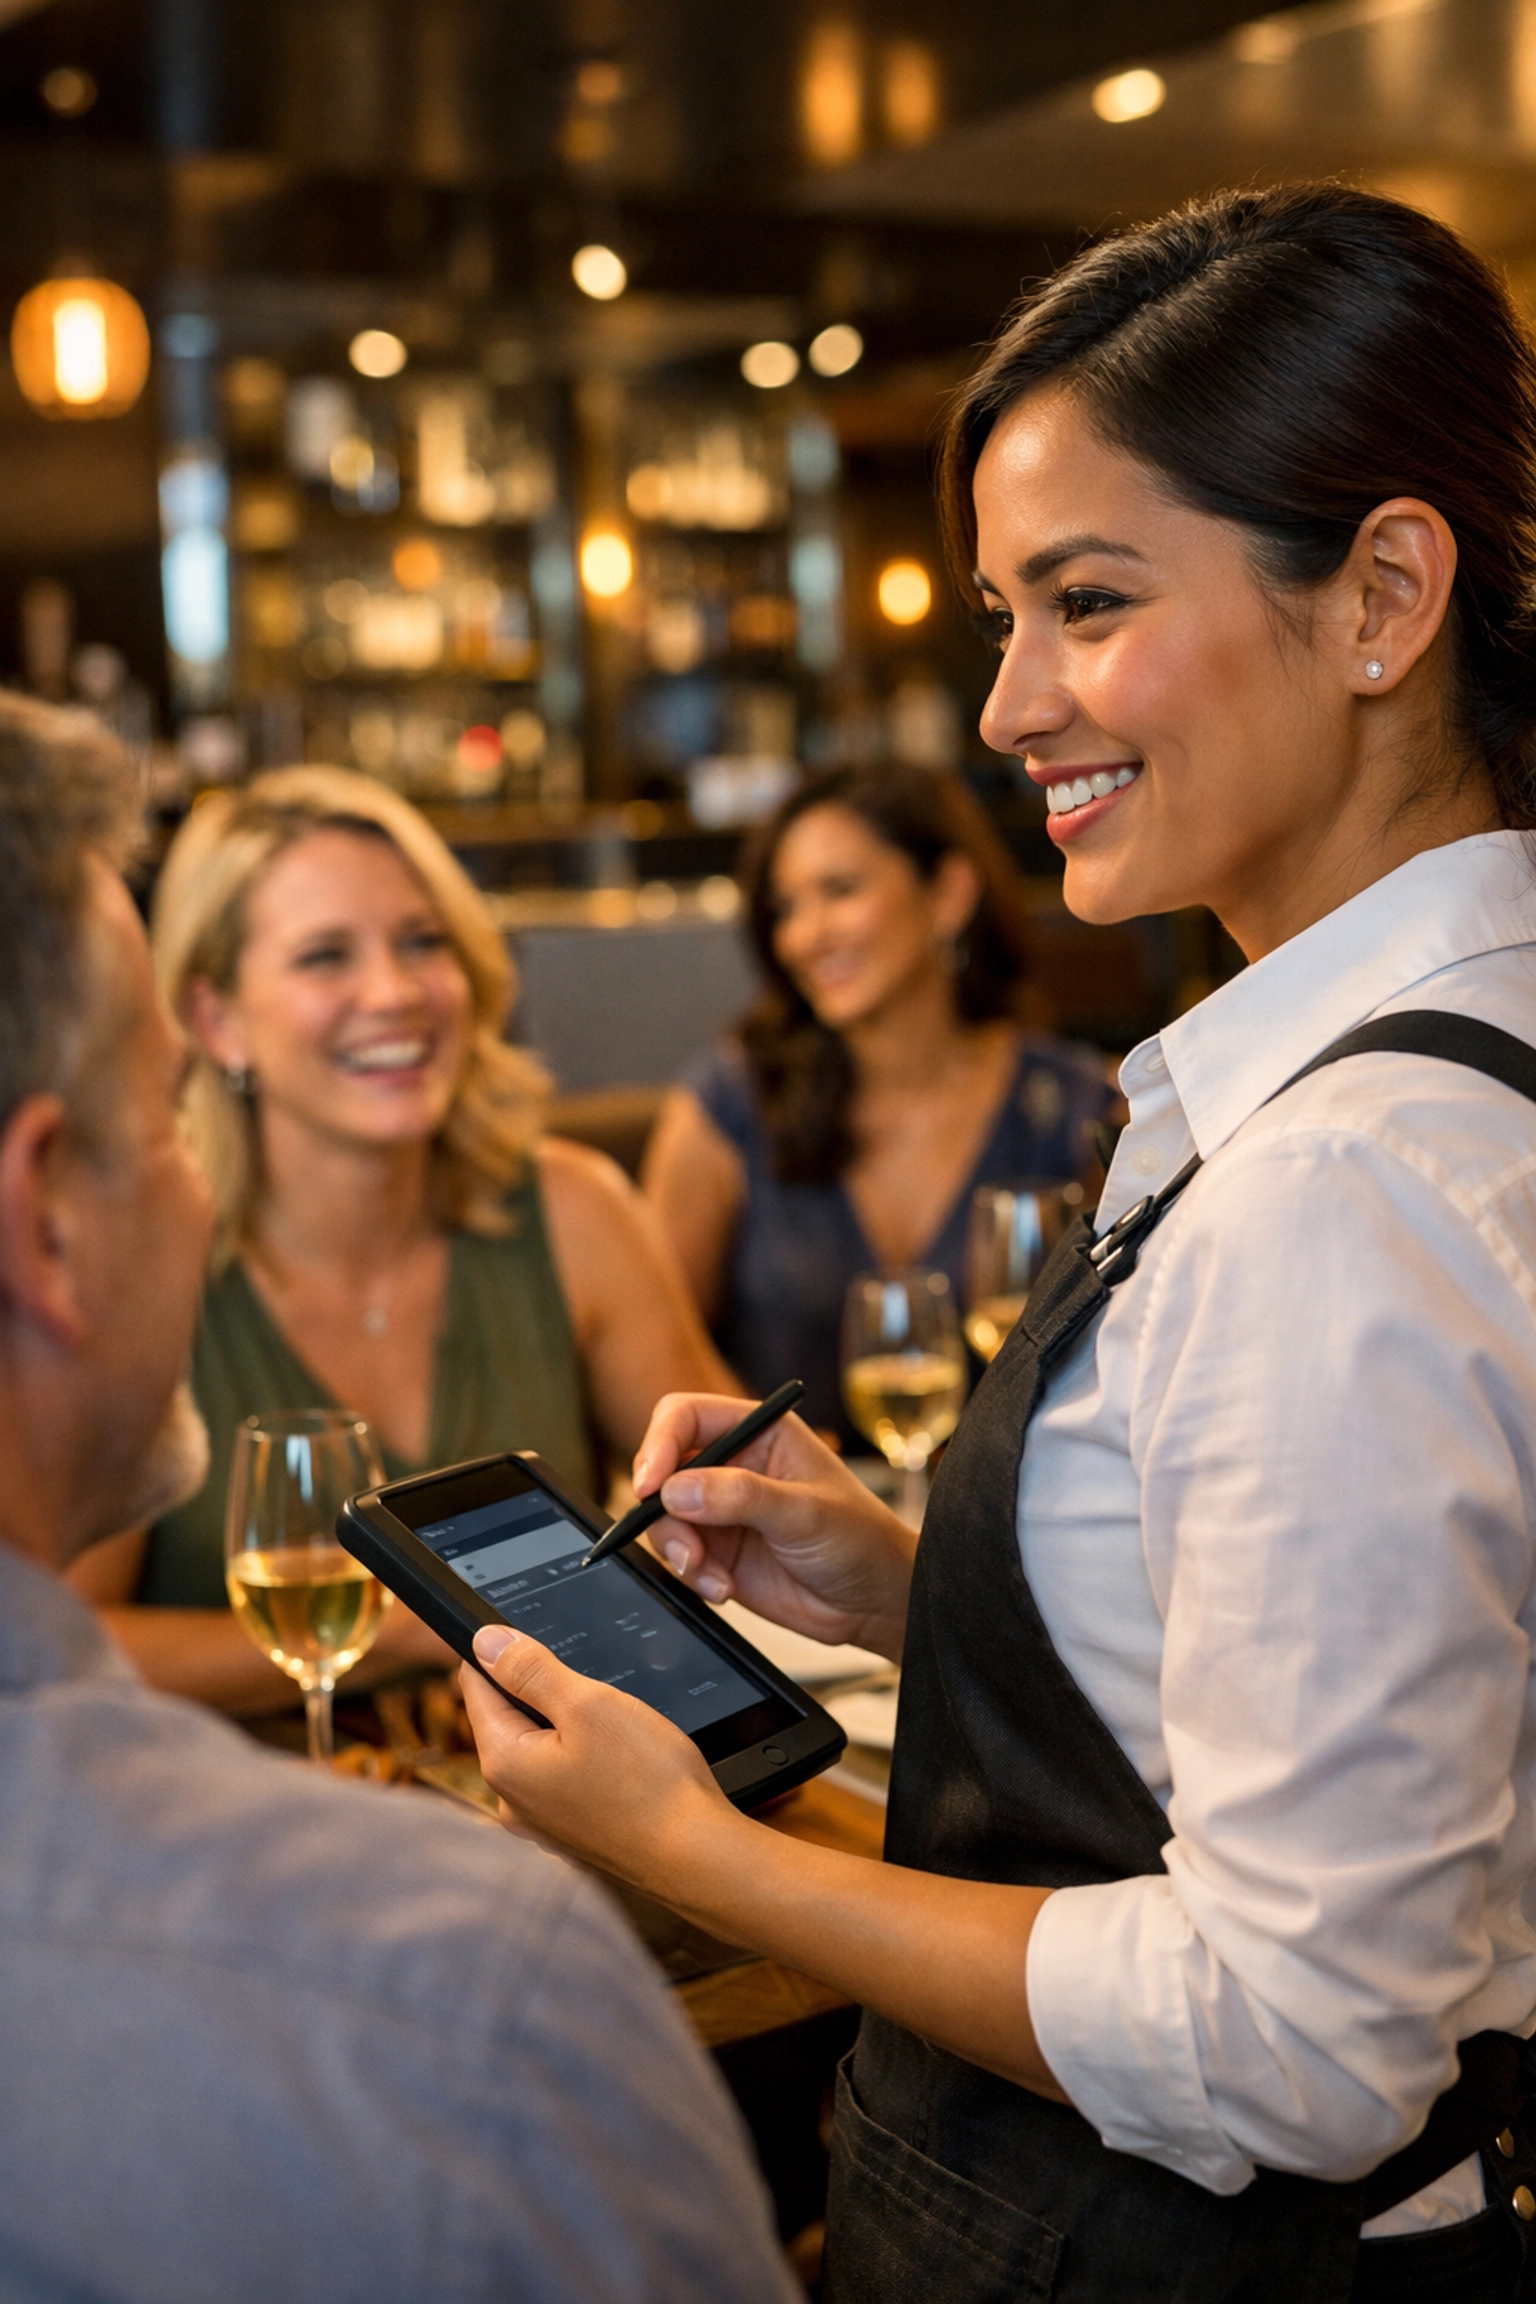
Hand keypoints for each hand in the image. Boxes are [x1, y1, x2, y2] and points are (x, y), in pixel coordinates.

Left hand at [461, 1623, 729, 1892]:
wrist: (697, 1856)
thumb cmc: (649, 1782)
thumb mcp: (588, 1704)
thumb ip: (529, 1670)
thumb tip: (485, 1640)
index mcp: (504, 1763)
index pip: (476, 1685)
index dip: (501, 1651)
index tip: (535, 1638)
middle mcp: (511, 1799)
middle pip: (507, 1716)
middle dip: (541, 1690)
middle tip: (591, 1686)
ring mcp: (541, 1821)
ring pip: (539, 1746)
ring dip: (567, 1725)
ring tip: (614, 1725)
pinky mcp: (570, 1832)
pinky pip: (562, 1776)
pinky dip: (584, 1757)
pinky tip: (620, 1759)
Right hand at [632, 1392, 916, 1660]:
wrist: (873, 1602)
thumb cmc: (859, 1540)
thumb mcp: (806, 1512)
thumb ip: (742, 1497)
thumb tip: (676, 1490)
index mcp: (759, 1432)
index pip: (685, 1416)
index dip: (658, 1444)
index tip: (649, 1485)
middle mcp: (732, 1465)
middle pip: (663, 1468)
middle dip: (662, 1510)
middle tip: (685, 1548)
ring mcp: (720, 1510)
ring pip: (663, 1517)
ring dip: (678, 1549)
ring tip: (711, 1576)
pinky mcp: (716, 1552)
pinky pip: (678, 1556)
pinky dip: (691, 1575)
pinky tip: (723, 1588)